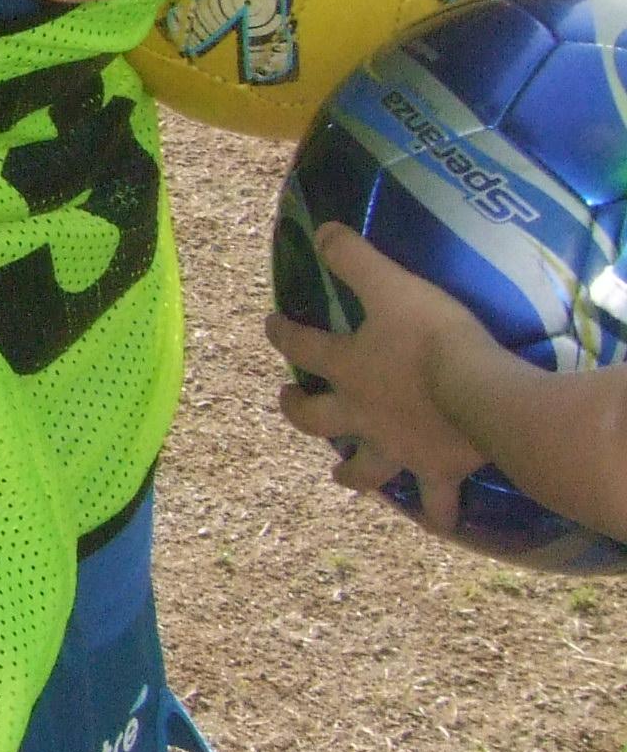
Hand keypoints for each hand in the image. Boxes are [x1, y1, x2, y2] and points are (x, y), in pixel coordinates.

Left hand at [269, 226, 511, 535]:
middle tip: (291, 401)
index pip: (301, 346)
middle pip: (315, 420)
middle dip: (298, 412)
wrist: (480, 394)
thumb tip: (323, 230)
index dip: (282, 333)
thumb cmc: (433, 337)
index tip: (272, 324)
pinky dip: (438, 512)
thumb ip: (356, 258)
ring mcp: (397, 448)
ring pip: (364, 470)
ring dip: (352, 474)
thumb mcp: (392, 286)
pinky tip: (439, 521)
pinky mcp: (438, 471)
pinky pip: (437, 501)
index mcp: (348, 368)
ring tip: (342, 477)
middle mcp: (362, 415)